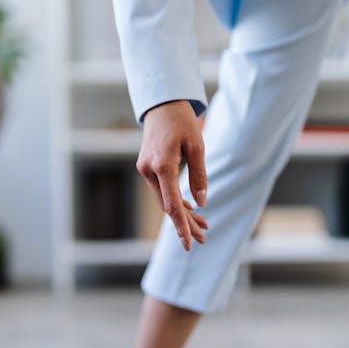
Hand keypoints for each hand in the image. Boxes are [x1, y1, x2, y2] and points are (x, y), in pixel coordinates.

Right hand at [136, 100, 208, 250]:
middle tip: (203, 238)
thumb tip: (201, 203)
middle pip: (167, 206)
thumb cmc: (182, 122)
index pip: (171, 204)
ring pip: (164, 200)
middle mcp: (148, 170)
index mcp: (161, 165)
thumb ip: (199, 175)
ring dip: (182, 214)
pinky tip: (190, 210)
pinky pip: (161, 190)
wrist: (162, 104)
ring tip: (203, 226)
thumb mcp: (197, 146)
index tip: (188, 243)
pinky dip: (175, 201)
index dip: (181, 225)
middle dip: (185, 223)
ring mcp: (145, 170)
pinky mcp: (147, 168)